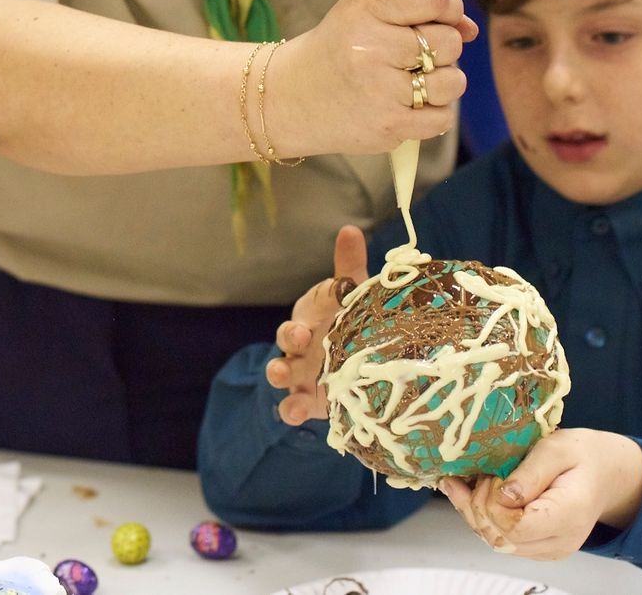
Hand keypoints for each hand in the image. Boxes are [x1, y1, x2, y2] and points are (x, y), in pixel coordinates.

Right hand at [265, 225, 369, 424]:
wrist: (362, 362)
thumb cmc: (350, 320)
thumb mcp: (352, 296)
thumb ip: (348, 267)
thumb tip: (350, 229)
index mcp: (309, 317)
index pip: (299, 315)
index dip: (297, 323)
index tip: (303, 328)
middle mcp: (300, 345)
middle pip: (285, 342)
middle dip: (288, 341)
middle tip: (298, 341)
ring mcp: (301, 373)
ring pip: (281, 372)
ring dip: (279, 374)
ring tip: (282, 377)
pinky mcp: (308, 399)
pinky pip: (293, 406)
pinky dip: (291, 410)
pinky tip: (295, 413)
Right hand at [273, 0, 474, 156]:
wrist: (289, 98)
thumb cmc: (335, 48)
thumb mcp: (362, 9)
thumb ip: (416, 7)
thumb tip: (470, 27)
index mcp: (365, 9)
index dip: (450, 6)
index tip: (442, 15)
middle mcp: (372, 48)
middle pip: (448, 42)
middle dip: (443, 48)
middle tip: (417, 54)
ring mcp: (380, 91)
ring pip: (452, 82)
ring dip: (443, 82)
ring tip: (416, 80)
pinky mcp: (388, 126)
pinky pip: (442, 118)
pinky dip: (434, 112)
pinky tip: (411, 104)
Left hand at [442, 429, 641, 560]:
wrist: (604, 474)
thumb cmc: (582, 456)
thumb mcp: (557, 448)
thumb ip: (530, 473)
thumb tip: (502, 496)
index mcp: (570, 515)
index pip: (516, 528)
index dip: (494, 504)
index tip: (495, 476)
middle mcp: (561, 542)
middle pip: (502, 539)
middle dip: (480, 506)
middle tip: (485, 475)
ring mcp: (549, 550)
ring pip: (497, 543)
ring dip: (476, 513)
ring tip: (471, 482)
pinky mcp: (538, 549)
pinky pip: (502, 541)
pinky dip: (483, 518)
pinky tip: (473, 494)